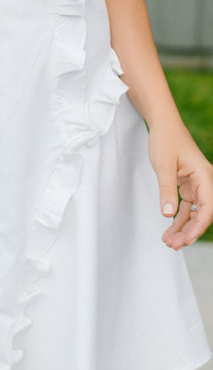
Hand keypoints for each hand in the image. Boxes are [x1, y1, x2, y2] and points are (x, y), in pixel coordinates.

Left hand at [148, 121, 212, 249]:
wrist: (163, 125)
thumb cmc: (165, 140)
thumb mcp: (163, 165)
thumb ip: (166, 190)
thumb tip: (168, 214)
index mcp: (205, 176)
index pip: (207, 208)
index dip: (198, 227)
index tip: (186, 240)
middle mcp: (205, 182)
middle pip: (202, 213)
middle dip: (189, 232)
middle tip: (172, 245)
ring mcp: (197, 184)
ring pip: (194, 213)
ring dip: (183, 228)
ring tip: (169, 242)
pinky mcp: (188, 185)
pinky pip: (186, 207)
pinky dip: (178, 219)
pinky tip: (169, 230)